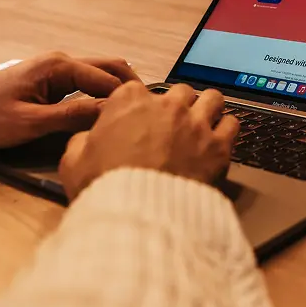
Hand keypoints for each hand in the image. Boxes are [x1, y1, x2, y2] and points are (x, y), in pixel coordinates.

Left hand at [0, 52, 138, 148]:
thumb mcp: (30, 122)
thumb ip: (70, 116)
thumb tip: (106, 112)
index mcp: (58, 67)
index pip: (106, 78)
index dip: (127, 97)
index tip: (146, 115)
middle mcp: (62, 62)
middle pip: (110, 67)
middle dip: (132, 85)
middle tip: (150, 109)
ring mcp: (58, 70)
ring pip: (100, 74)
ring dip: (119, 89)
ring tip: (137, 111)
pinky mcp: (53, 81)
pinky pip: (88, 83)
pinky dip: (104, 92)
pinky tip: (111, 110)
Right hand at [59, 82, 239, 200]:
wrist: (139, 216)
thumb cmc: (105, 188)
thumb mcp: (73, 163)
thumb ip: (81, 142)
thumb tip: (86, 139)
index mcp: (130, 102)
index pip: (136, 90)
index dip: (138, 107)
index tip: (139, 121)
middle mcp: (167, 105)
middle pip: (180, 91)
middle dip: (177, 106)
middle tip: (173, 126)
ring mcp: (196, 123)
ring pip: (212, 99)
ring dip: (208, 109)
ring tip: (203, 125)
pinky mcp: (218, 146)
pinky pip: (232, 124)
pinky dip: (227, 130)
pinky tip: (220, 141)